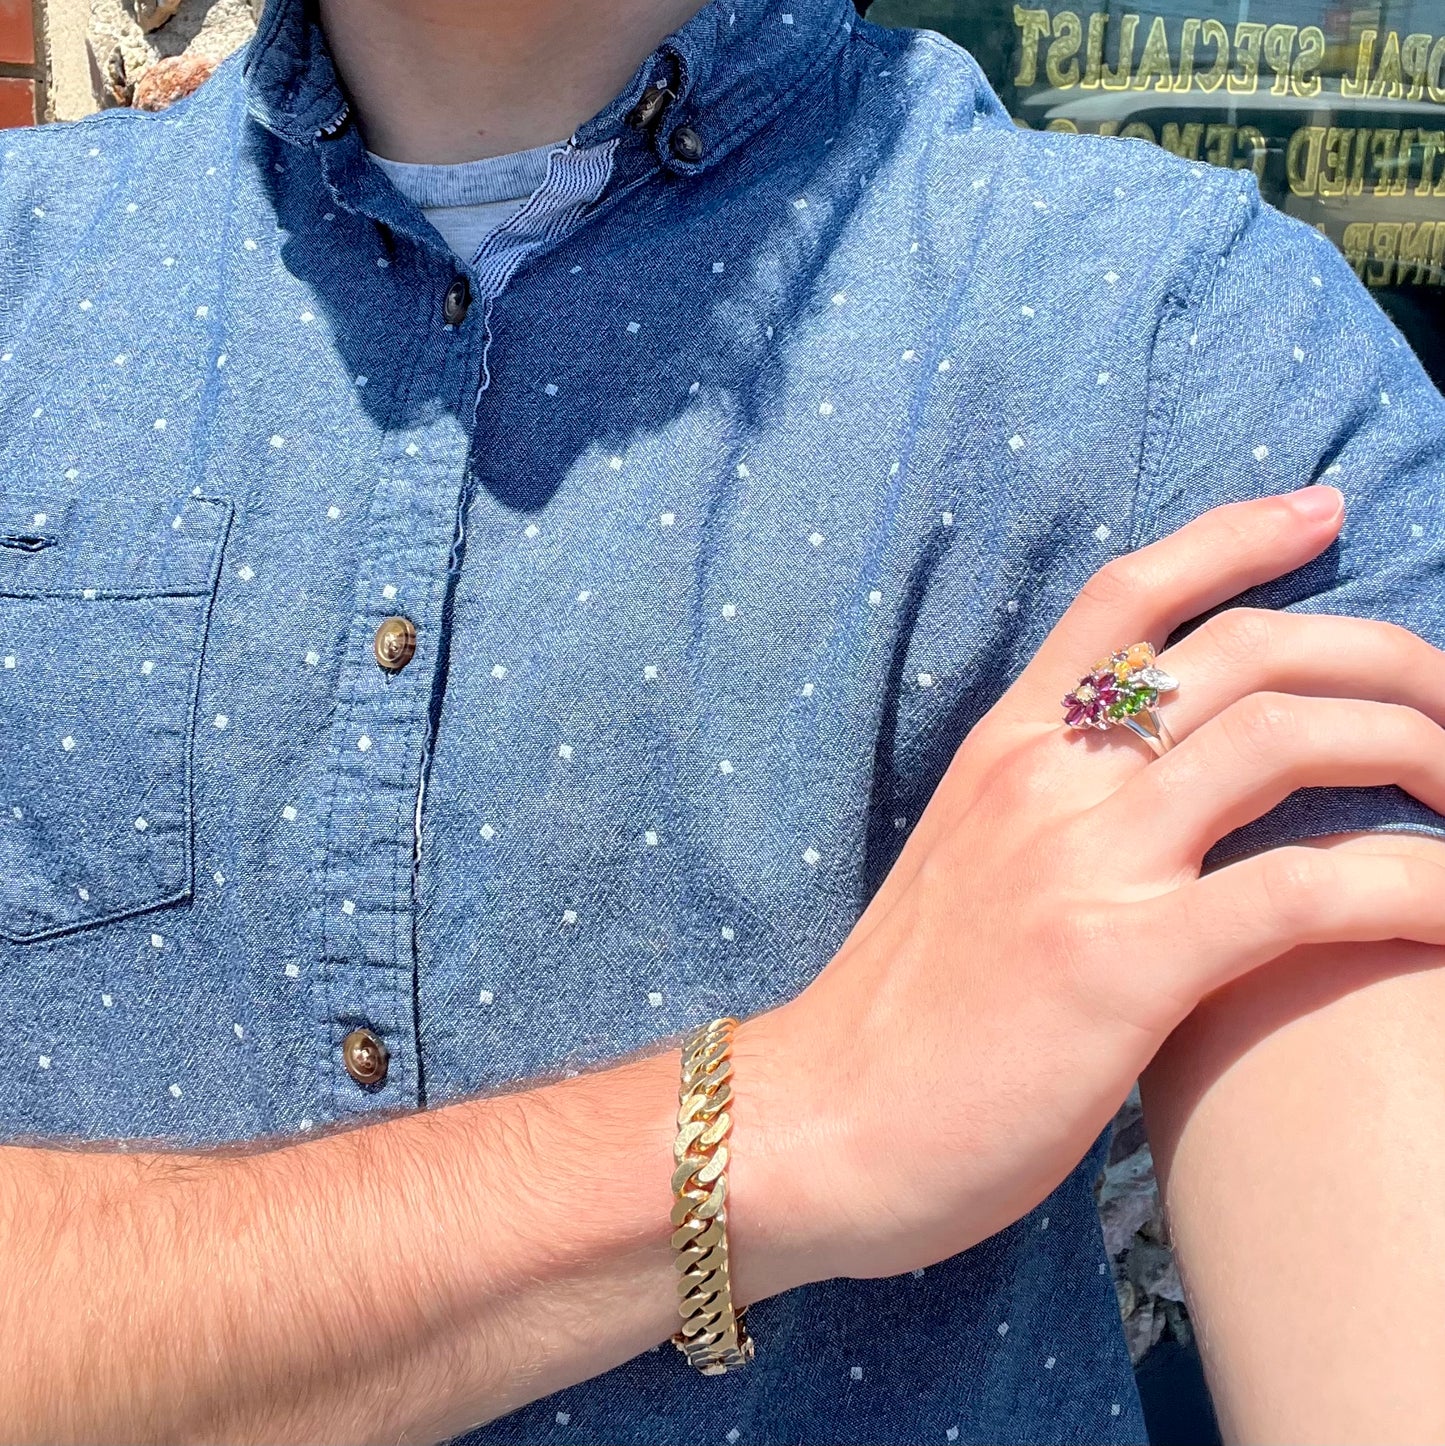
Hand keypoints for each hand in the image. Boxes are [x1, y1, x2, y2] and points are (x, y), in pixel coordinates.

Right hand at [731, 484, 1444, 1296]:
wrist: (822, 1121)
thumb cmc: (901, 1013)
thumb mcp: (967, 870)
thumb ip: (1054, 815)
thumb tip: (1155, 801)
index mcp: (1005, 748)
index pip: (1128, 597)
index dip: (1235, 535)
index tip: (1322, 512)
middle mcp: (1048, 777)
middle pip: (1247, 652)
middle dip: (1383, 654)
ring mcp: (1084, 862)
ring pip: (1290, 739)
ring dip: (1418, 749)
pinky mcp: (1124, 962)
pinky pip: (1307, 891)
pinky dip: (1414, 887)